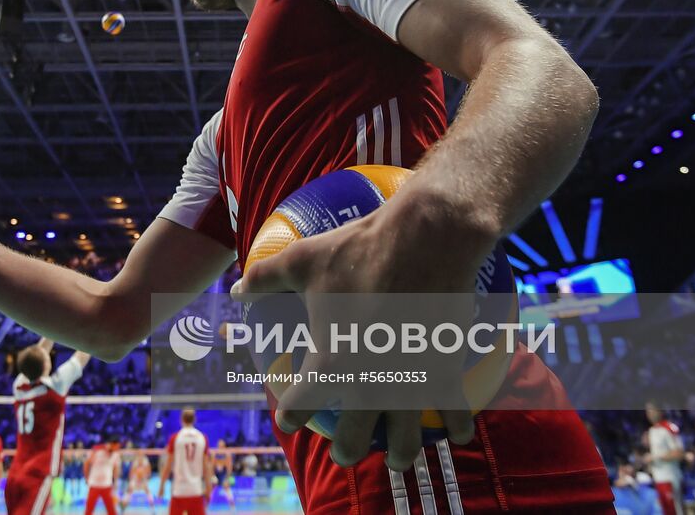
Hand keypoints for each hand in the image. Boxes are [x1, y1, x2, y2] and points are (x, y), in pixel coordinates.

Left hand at [233, 185, 487, 471]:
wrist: (425, 239)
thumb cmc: (359, 248)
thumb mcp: (303, 261)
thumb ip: (264, 279)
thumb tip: (236, 290)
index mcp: (331, 362)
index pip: (301, 404)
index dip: (291, 416)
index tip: (288, 420)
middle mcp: (368, 384)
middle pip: (354, 441)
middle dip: (347, 452)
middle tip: (346, 452)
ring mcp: (409, 384)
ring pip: (404, 442)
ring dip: (400, 453)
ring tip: (398, 454)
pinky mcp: (444, 373)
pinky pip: (454, 413)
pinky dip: (457, 426)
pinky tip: (458, 432)